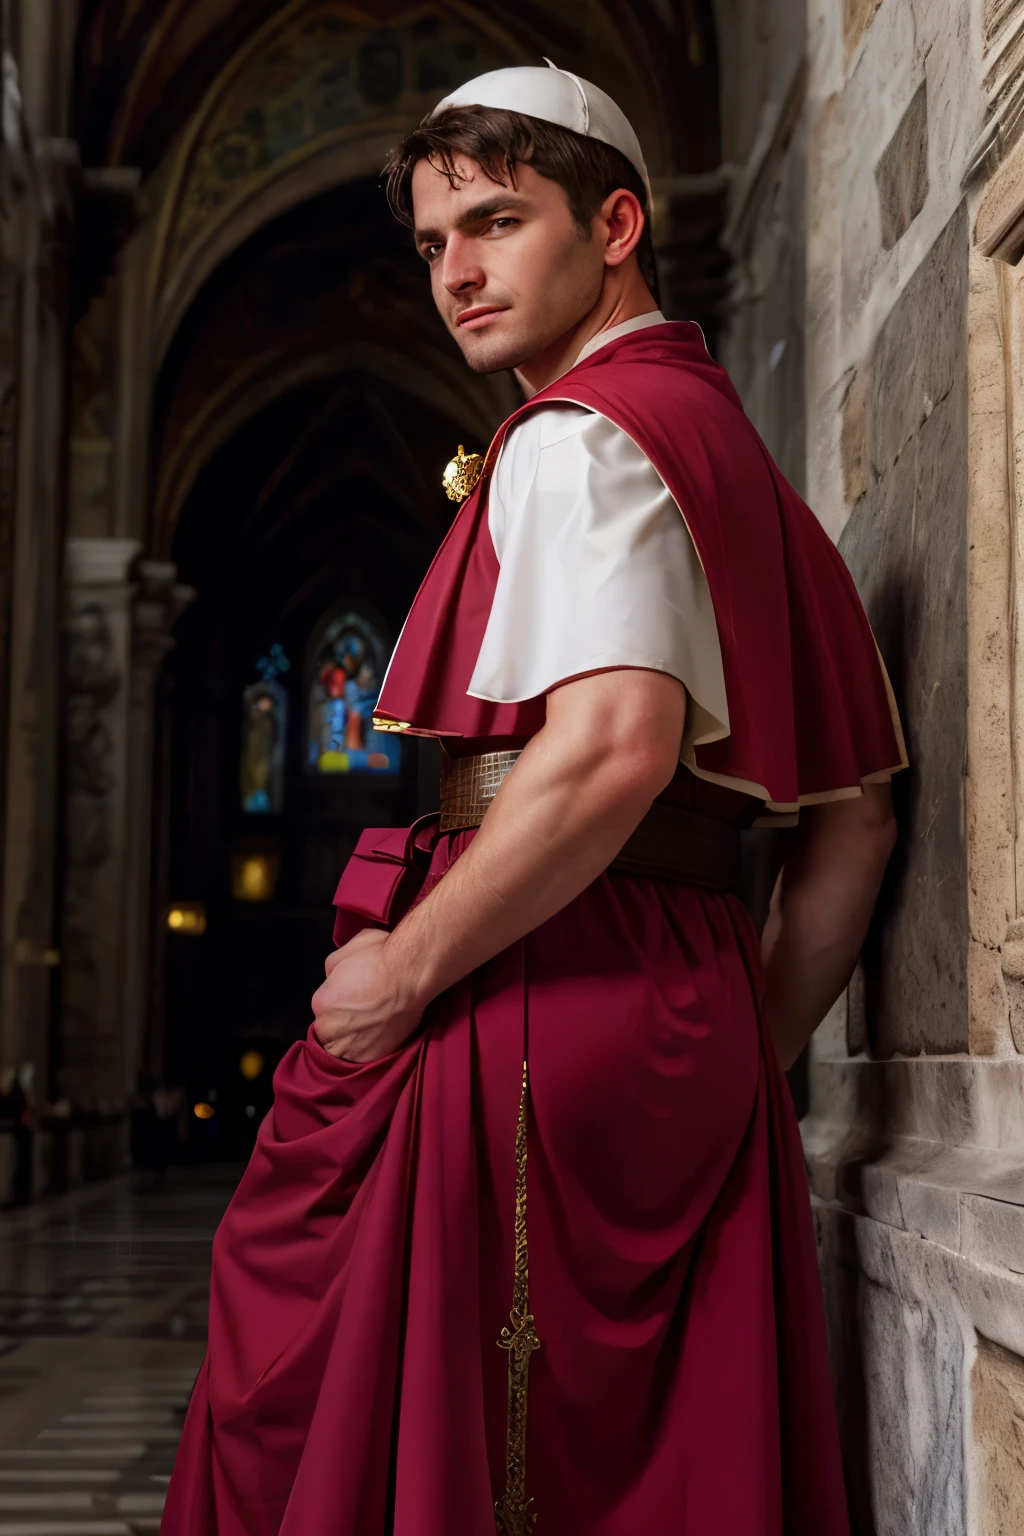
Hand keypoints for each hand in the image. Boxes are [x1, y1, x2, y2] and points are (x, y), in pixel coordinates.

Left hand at [311, 929, 423, 1060]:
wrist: (410, 975)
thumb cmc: (380, 957)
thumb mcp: (347, 949)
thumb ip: (333, 968)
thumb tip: (334, 978)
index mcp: (320, 1001)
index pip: (323, 1007)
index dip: (338, 1002)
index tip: (353, 997)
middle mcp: (329, 1027)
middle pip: (329, 1031)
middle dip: (341, 1023)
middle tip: (363, 1013)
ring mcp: (349, 1045)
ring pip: (342, 1049)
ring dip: (351, 1041)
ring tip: (369, 1029)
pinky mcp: (370, 1056)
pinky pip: (361, 1059)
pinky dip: (367, 1050)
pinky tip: (378, 1037)